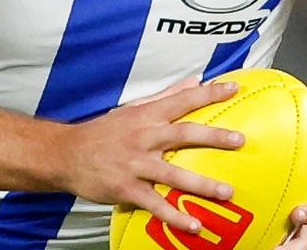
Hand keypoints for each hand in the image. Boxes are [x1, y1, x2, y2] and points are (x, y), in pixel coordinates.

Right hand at [58, 78, 243, 234]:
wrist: (67, 154)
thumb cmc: (104, 132)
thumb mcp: (133, 109)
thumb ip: (165, 96)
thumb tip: (194, 81)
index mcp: (146, 115)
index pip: (182, 100)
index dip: (208, 93)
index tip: (232, 89)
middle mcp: (143, 137)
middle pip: (183, 134)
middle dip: (213, 137)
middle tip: (239, 140)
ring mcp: (135, 164)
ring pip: (173, 174)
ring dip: (201, 184)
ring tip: (226, 192)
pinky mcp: (126, 188)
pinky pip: (155, 204)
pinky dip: (175, 216)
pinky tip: (195, 225)